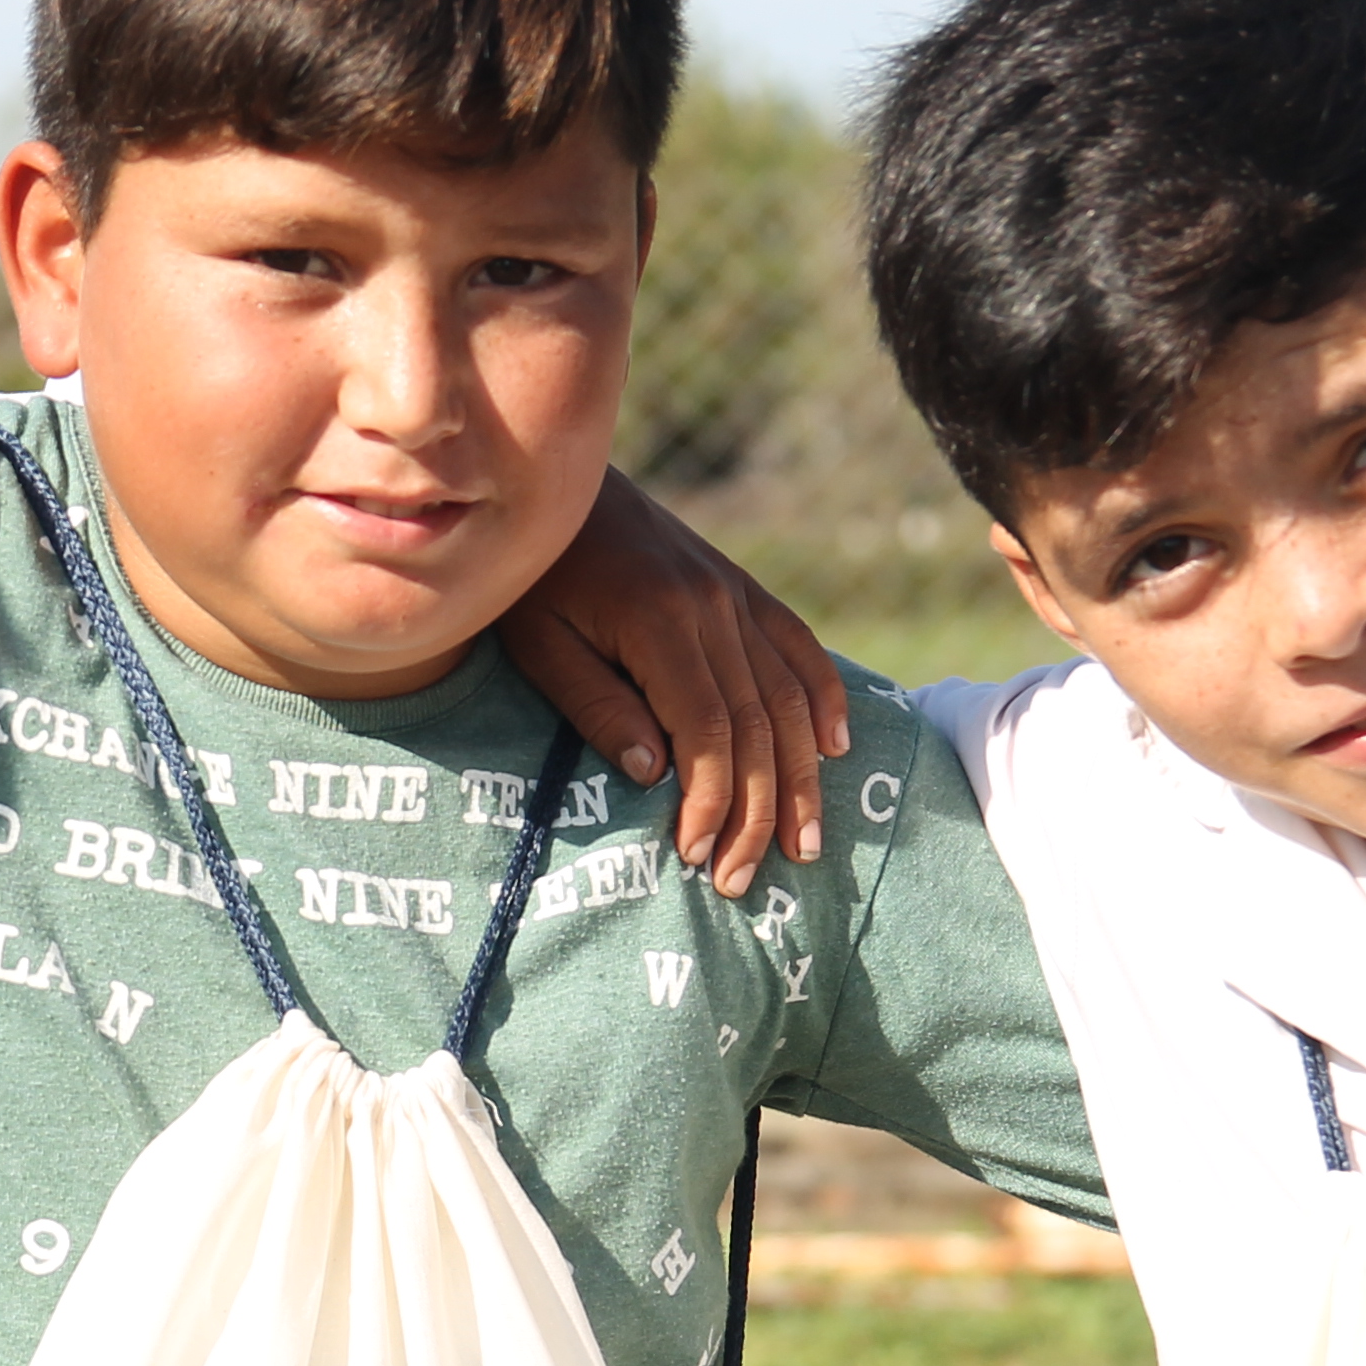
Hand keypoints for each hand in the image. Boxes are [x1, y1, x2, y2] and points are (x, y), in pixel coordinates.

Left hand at [500, 468, 851, 896]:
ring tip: (803, 845)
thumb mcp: (538, 645)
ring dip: (801, 777)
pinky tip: (835, 749)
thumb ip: (595, 705)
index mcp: (659, 620)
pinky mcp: (738, 586)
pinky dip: (822, 698)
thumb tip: (655, 774)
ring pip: (787, 696)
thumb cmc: (530, 578)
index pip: (707, 730)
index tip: (697, 855)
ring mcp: (732, 592)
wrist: (552, 485)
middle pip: (757, 725)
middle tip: (742, 880)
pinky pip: (797, 645)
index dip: (712, 800)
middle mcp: (711, 605)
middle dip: (756, 811)